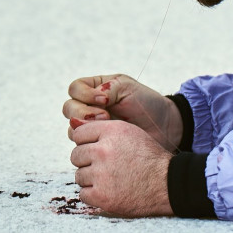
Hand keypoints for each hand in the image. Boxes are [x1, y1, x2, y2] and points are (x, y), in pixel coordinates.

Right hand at [62, 73, 181, 150]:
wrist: (163, 126)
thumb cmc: (147, 103)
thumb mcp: (127, 88)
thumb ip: (106, 89)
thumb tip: (91, 101)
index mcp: (95, 88)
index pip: (75, 89)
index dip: (84, 94)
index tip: (104, 100)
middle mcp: (89, 106)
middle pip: (69, 108)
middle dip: (84, 113)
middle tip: (104, 117)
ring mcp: (92, 126)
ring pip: (73, 127)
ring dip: (86, 128)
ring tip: (107, 129)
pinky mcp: (96, 143)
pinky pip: (82, 143)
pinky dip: (90, 142)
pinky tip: (105, 140)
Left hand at [69, 119, 172, 216]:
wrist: (169, 184)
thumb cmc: (149, 158)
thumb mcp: (129, 133)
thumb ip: (102, 129)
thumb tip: (72, 124)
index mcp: (111, 132)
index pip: (78, 134)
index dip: (87, 143)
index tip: (97, 151)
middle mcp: (103, 151)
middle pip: (75, 155)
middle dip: (87, 162)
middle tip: (105, 168)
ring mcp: (101, 174)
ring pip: (79, 176)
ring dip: (91, 180)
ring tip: (111, 180)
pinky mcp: (102, 196)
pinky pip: (83, 194)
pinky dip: (94, 195)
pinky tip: (109, 192)